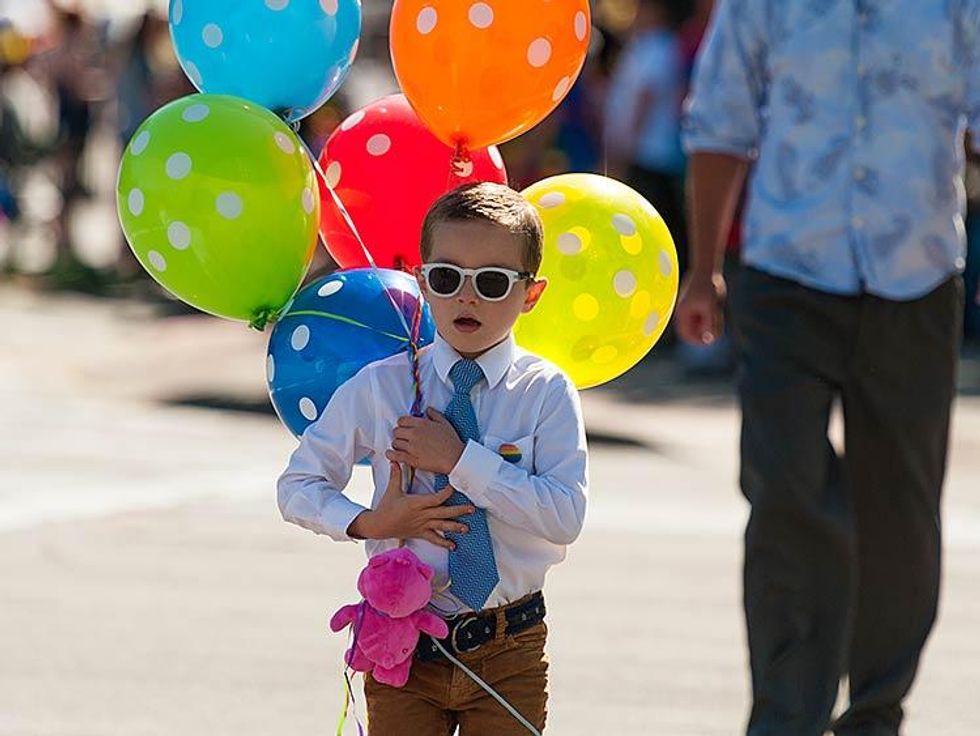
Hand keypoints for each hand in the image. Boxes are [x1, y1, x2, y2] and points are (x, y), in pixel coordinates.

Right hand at [348, 463, 472, 549]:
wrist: (379, 525)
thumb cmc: (386, 506)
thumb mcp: (392, 490)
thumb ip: (396, 475)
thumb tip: (394, 460)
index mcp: (416, 503)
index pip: (435, 498)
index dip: (446, 493)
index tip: (454, 486)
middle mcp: (422, 515)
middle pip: (443, 512)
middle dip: (458, 511)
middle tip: (472, 509)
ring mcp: (422, 525)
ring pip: (441, 526)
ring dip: (454, 527)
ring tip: (467, 528)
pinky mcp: (420, 533)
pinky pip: (433, 539)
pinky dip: (443, 543)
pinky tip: (453, 546)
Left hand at [385, 409, 464, 474]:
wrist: (456, 458)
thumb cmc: (451, 441)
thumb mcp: (445, 423)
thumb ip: (434, 414)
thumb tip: (427, 409)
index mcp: (421, 423)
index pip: (402, 420)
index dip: (402, 424)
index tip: (404, 428)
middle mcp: (414, 434)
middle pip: (396, 431)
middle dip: (398, 434)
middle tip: (403, 438)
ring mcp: (412, 447)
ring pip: (395, 443)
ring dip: (396, 444)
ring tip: (400, 447)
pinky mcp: (412, 459)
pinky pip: (396, 455)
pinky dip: (391, 454)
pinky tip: (390, 454)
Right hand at [676, 270, 726, 344]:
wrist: (707, 266)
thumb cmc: (708, 286)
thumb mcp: (711, 307)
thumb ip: (710, 324)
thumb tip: (709, 339)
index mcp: (682, 313)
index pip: (686, 335)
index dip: (698, 341)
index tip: (711, 339)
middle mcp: (682, 311)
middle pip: (693, 330)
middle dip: (706, 330)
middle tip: (718, 322)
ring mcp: (688, 307)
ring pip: (699, 323)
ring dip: (710, 322)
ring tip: (717, 309)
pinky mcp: (694, 302)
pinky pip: (702, 315)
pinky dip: (710, 315)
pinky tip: (716, 305)